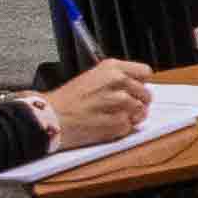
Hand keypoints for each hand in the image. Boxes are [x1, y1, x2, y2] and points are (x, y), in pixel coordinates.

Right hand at [32, 56, 157, 152]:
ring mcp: (119, 102)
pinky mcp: (117, 122)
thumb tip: (137, 86)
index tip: (135, 89)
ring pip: (141, 111)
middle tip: (121, 107)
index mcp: (112, 68)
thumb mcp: (93, 77)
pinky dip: (121, 129)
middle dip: (138, 103)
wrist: (51, 117)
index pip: (145, 72)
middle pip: (146, 94)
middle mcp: (117, 81)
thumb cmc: (67, 100)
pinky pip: (130, 127)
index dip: (141, 83)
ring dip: (130, 117)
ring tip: (111, 116)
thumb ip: (117, 79)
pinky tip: (105, 125)